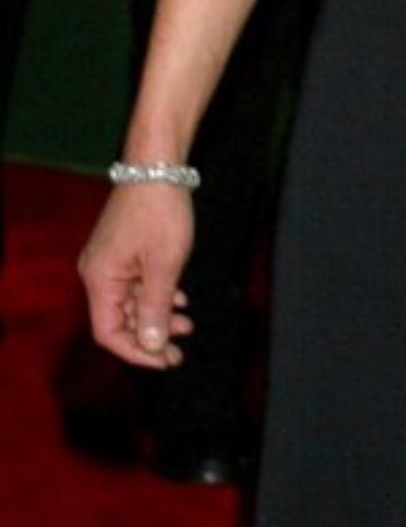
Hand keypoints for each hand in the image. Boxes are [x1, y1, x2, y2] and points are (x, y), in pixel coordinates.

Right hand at [78, 184, 195, 369]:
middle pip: (120, 319)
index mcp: (100, 279)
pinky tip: (180, 300)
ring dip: (158, 315)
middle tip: (180, 351)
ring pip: (131, 301)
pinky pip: (136, 283)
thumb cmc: (161, 211)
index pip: (108, 332)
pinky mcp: (123, 249)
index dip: (136, 351)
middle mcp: (98, 272)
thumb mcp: (164, 265)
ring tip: (187, 324)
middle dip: (150, 336)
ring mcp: (109, 260)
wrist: (158, 166)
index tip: (164, 360)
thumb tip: (150, 344)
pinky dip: (157, 294)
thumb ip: (155, 307)